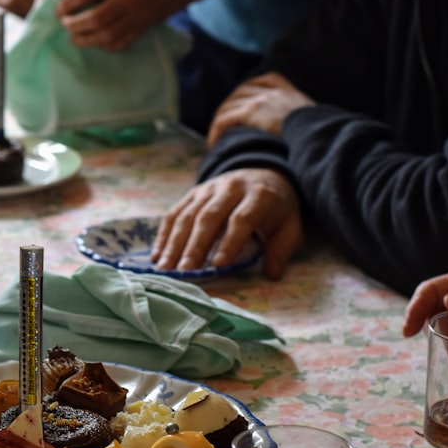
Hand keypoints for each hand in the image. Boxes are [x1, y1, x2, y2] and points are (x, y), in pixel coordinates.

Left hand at [45, 0, 232, 51]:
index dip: (67, 3)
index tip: (58, 8)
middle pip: (94, 18)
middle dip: (73, 24)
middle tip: (64, 23)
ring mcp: (136, 15)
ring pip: (105, 35)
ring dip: (84, 39)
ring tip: (74, 35)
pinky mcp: (143, 27)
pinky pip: (120, 43)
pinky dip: (103, 45)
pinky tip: (95, 41)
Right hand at [150, 168, 302, 279]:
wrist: (262, 173)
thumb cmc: (275, 209)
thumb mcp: (290, 226)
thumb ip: (281, 249)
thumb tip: (272, 274)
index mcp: (259, 194)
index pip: (241, 218)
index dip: (230, 241)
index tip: (218, 264)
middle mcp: (231, 187)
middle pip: (208, 216)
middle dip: (194, 246)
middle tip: (184, 272)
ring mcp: (208, 188)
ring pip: (187, 215)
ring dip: (174, 243)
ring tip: (165, 268)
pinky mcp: (192, 193)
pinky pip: (174, 213)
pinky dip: (164, 235)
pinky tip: (157, 255)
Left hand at [207, 72, 314, 146]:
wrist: (317, 134)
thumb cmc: (317, 133)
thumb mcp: (311, 118)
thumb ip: (300, 118)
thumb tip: (301, 131)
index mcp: (285, 88)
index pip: (260, 82)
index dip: (247, 93)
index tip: (241, 105)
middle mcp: (270, 90)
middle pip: (240, 92)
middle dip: (229, 107)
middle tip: (222, 125)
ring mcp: (259, 99)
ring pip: (228, 106)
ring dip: (219, 122)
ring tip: (215, 138)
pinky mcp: (250, 112)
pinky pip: (224, 119)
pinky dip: (216, 131)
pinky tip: (213, 143)